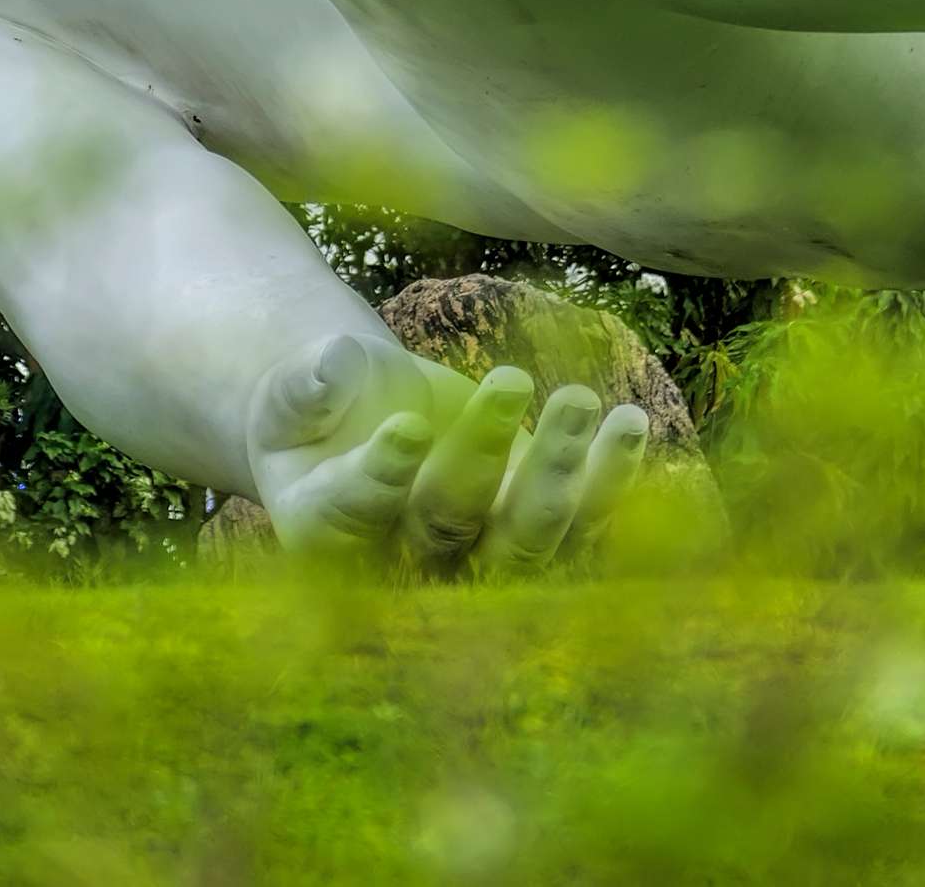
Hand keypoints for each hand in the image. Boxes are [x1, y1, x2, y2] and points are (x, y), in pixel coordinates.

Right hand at [245, 330, 653, 575]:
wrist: (365, 421)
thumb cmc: (318, 405)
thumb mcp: (295, 389)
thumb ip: (308, 384)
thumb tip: (335, 363)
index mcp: (325, 529)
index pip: (357, 512)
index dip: (383, 476)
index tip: (409, 424)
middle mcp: (406, 562)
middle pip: (451, 527)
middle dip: (483, 454)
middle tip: (510, 375)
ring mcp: (479, 556)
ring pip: (527, 540)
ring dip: (562, 475)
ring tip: (585, 400)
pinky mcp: (535, 535)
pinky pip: (581, 527)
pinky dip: (611, 483)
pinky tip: (630, 426)